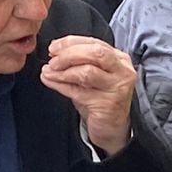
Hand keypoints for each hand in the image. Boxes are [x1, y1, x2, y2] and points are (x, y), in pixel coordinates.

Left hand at [41, 35, 134, 156]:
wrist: (111, 128)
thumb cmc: (99, 99)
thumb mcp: (89, 76)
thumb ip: (76, 62)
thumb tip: (54, 53)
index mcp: (119, 59)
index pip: (94, 42)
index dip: (71, 42)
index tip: (53, 47)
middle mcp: (122, 71)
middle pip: (95, 53)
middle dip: (69, 54)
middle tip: (52, 60)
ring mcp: (117, 87)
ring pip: (87, 71)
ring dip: (63, 71)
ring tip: (49, 72)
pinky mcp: (107, 104)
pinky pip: (79, 91)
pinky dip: (61, 85)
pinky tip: (50, 81)